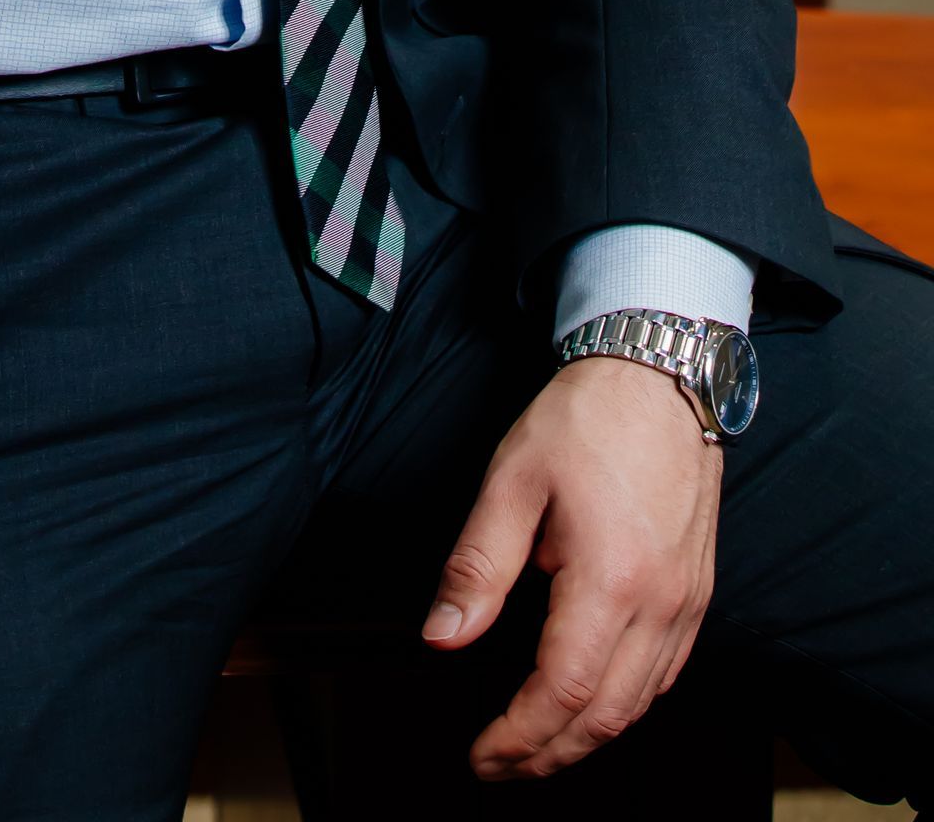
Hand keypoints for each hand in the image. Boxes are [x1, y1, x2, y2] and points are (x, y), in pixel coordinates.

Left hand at [421, 353, 722, 780]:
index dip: (519, 737)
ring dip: (588, 738)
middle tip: (501, 765)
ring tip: (536, 746)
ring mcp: (687, 601)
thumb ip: (476, 567)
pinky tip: (595, 702)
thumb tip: (441, 638)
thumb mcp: (511, 481)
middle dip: (550, 755)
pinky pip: (666, 674)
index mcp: (611, 580)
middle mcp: (660, 604)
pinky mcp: (698, 591)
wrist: (659, 374)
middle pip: (608, 717)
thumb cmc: (585, 419)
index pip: (564, 693)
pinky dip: (627, 704)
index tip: (482, 756)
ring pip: (642, 704)